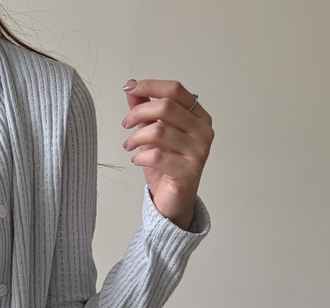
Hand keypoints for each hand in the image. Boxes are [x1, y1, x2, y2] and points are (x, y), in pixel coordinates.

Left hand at [121, 79, 213, 230]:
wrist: (174, 200)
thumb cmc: (166, 165)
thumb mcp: (153, 133)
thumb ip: (145, 110)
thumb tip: (131, 87)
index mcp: (198, 116)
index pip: (175, 90)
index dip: (150, 85)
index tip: (129, 87)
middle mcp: (203, 131)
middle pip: (166, 107)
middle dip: (139, 113)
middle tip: (126, 124)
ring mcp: (198, 151)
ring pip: (159, 131)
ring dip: (136, 137)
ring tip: (129, 145)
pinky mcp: (188, 171)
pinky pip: (157, 156)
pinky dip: (140, 157)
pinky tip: (137, 160)